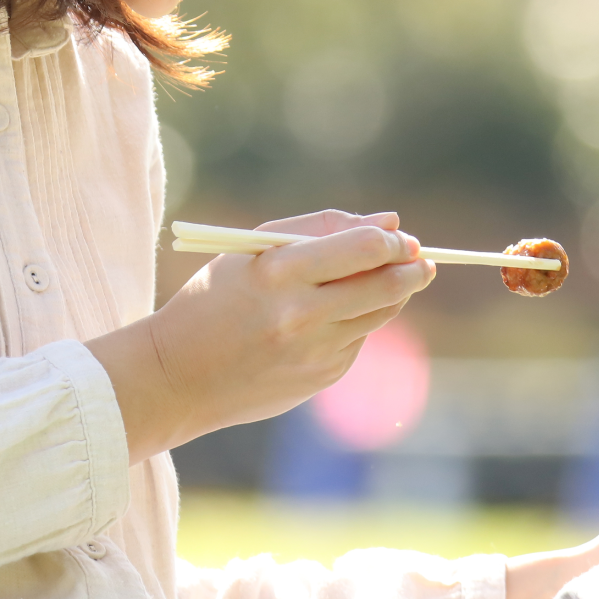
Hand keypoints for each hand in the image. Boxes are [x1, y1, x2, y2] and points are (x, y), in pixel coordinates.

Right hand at [87, 211, 435, 463]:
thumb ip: (320, 228)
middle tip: (422, 258)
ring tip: (389, 278)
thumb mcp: (251, 250)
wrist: (177, 378)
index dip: (392, 238)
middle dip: (413, 267)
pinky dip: (355, 324)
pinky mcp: (322, 378)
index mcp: (278, 273)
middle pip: (384, 284)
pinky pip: (357, 341)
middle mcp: (300, 315)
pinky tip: (329, 320)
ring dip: (394, 292)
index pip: (363, 247)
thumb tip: (389, 221)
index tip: (400, 235)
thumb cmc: (213, 300)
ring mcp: (314, 352)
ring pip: (379, 314)